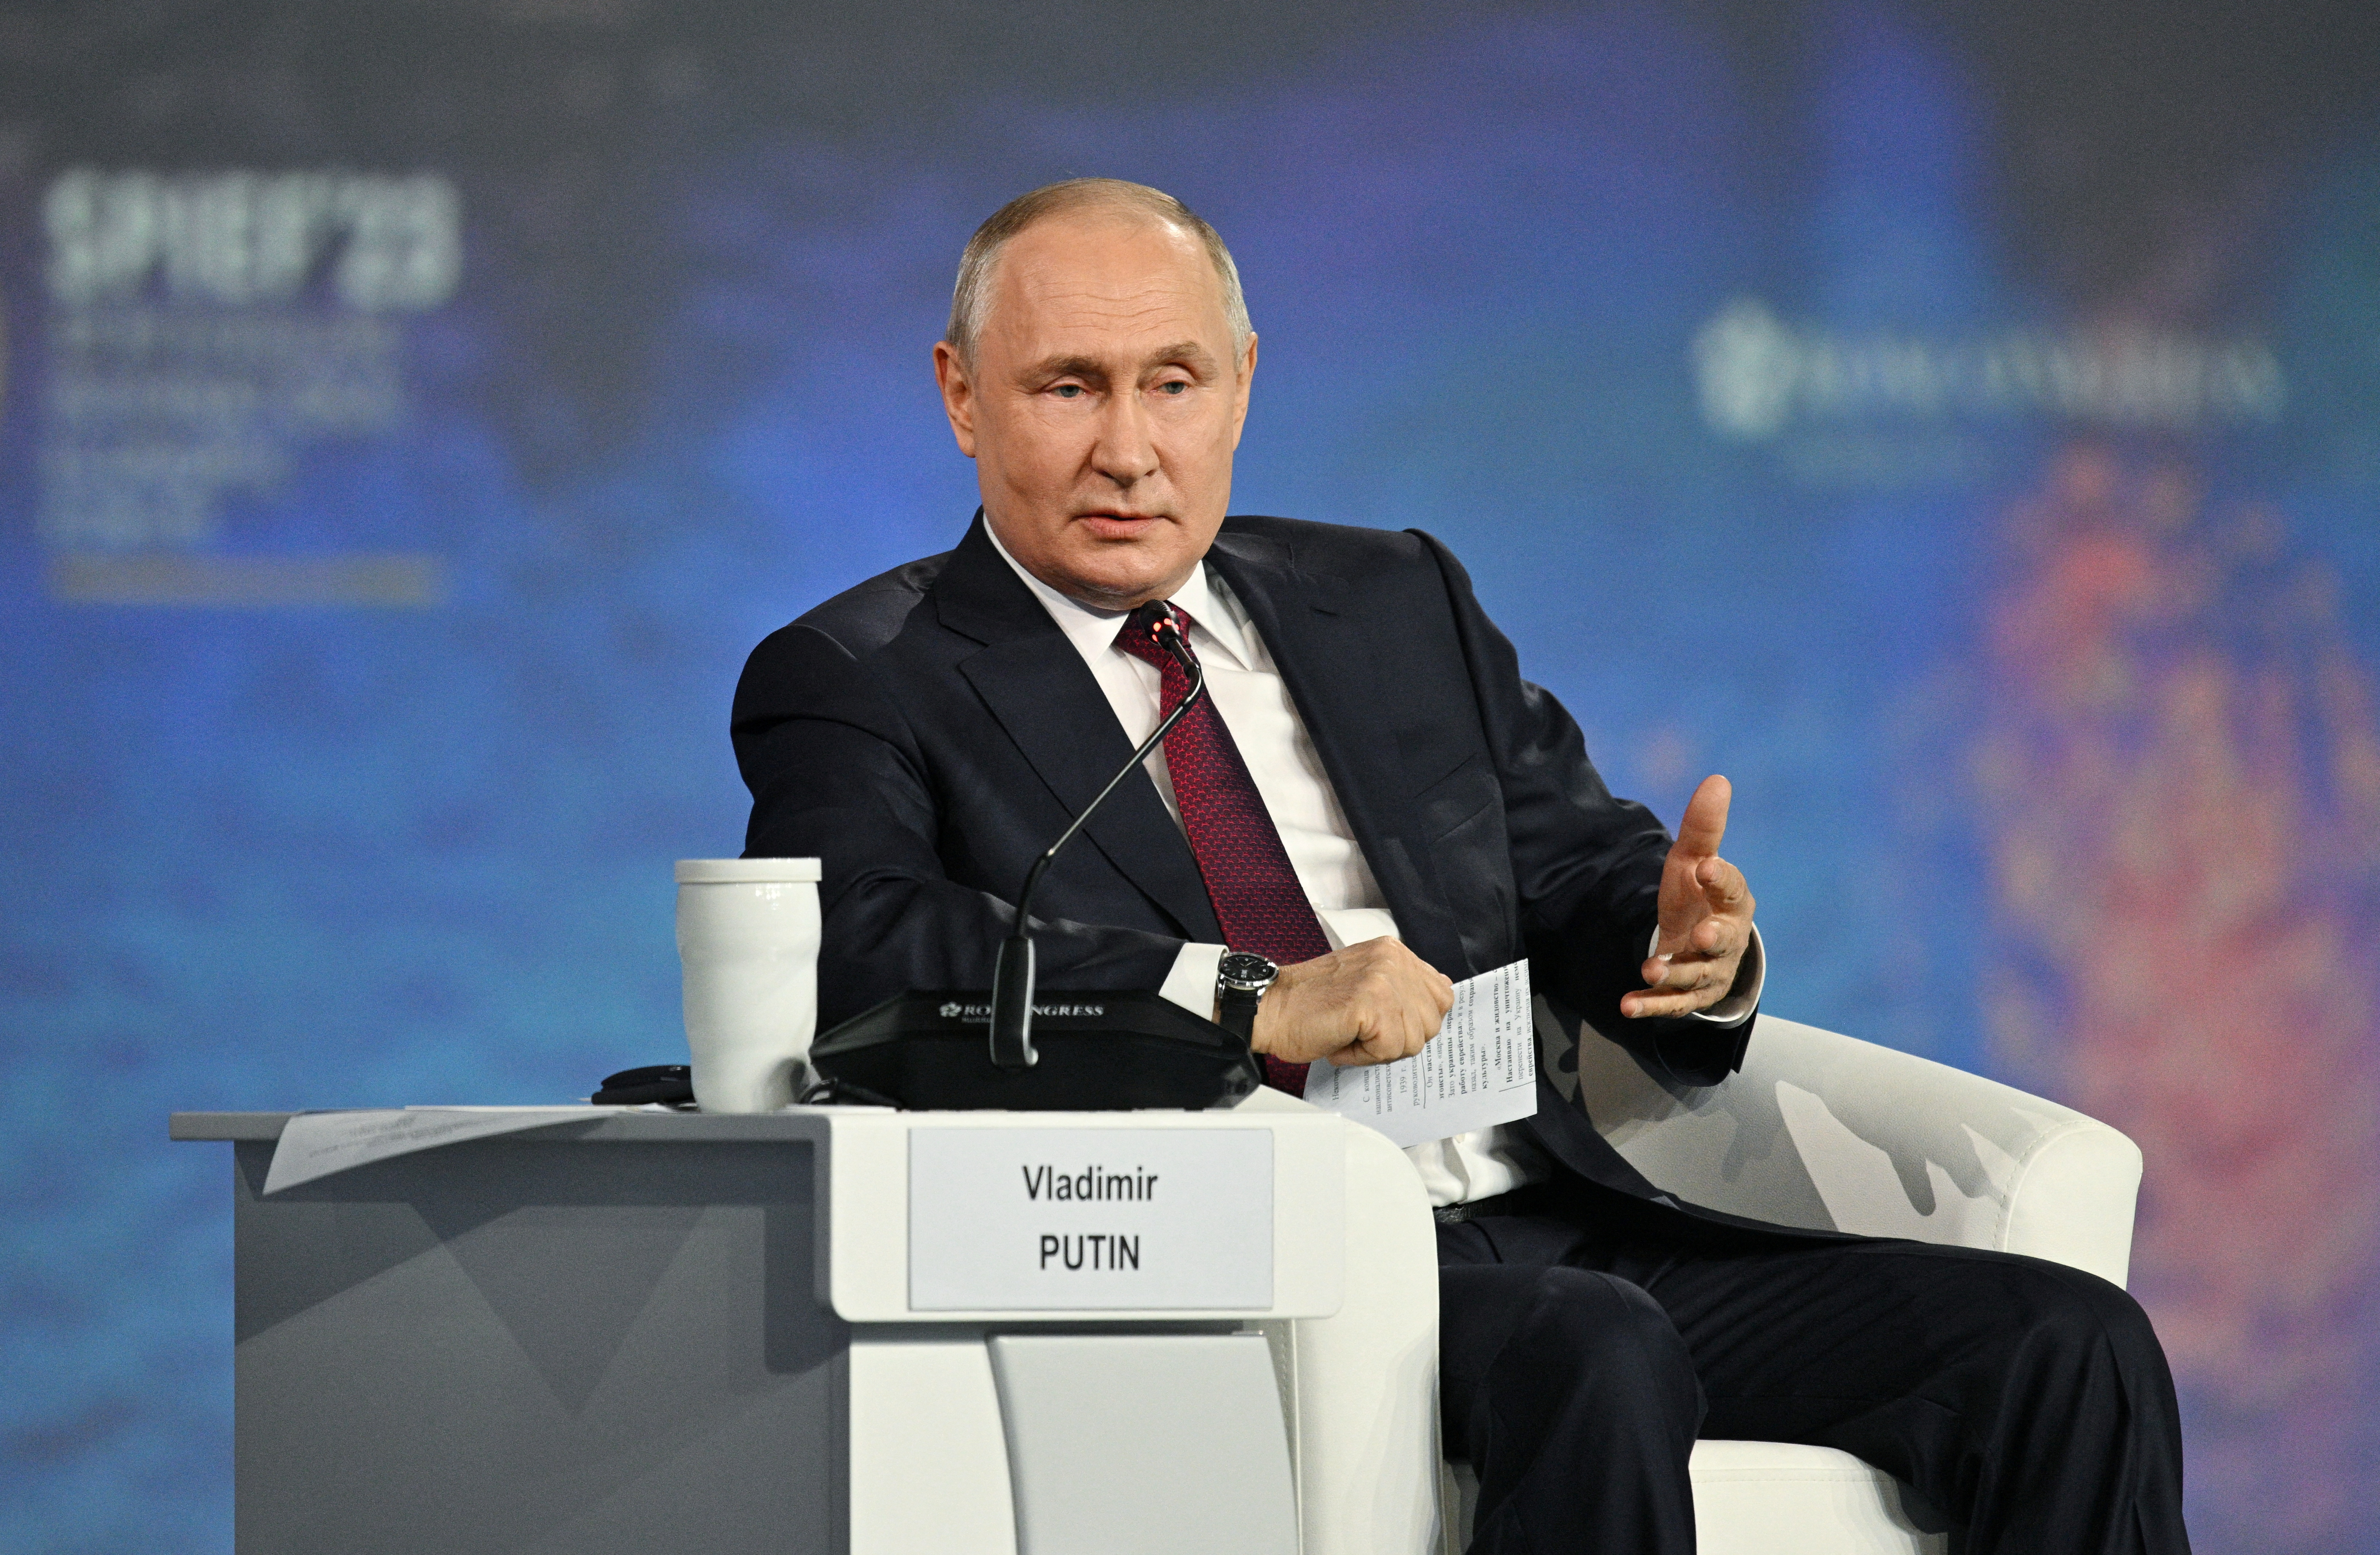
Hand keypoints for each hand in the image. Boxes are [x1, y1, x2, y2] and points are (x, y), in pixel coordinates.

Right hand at [1249, 937, 1454, 1066]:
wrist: (1269, 1010)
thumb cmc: (1310, 1005)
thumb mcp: (1366, 984)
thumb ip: (1400, 989)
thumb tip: (1432, 1009)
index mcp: (1393, 951)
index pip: (1441, 995)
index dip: (1414, 1021)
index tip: (1382, 1022)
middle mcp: (1392, 958)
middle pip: (1431, 1022)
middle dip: (1398, 1039)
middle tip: (1362, 1031)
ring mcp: (1382, 978)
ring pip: (1413, 1039)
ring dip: (1379, 1049)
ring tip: (1349, 1033)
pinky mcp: (1370, 1001)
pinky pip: (1389, 1048)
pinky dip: (1363, 1055)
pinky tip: (1341, 1039)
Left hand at [1621, 773, 1755, 1018]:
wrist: (1697, 942)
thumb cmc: (1699, 895)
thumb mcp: (1694, 860)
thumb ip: (1703, 827)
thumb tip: (1717, 779)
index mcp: (1733, 903)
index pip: (1733, 889)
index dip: (1722, 879)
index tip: (1708, 866)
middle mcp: (1727, 939)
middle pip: (1723, 940)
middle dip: (1713, 937)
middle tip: (1701, 932)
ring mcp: (1710, 970)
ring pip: (1697, 975)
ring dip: (1676, 972)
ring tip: (1652, 968)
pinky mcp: (1689, 996)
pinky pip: (1671, 1004)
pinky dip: (1651, 1005)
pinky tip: (1628, 1004)